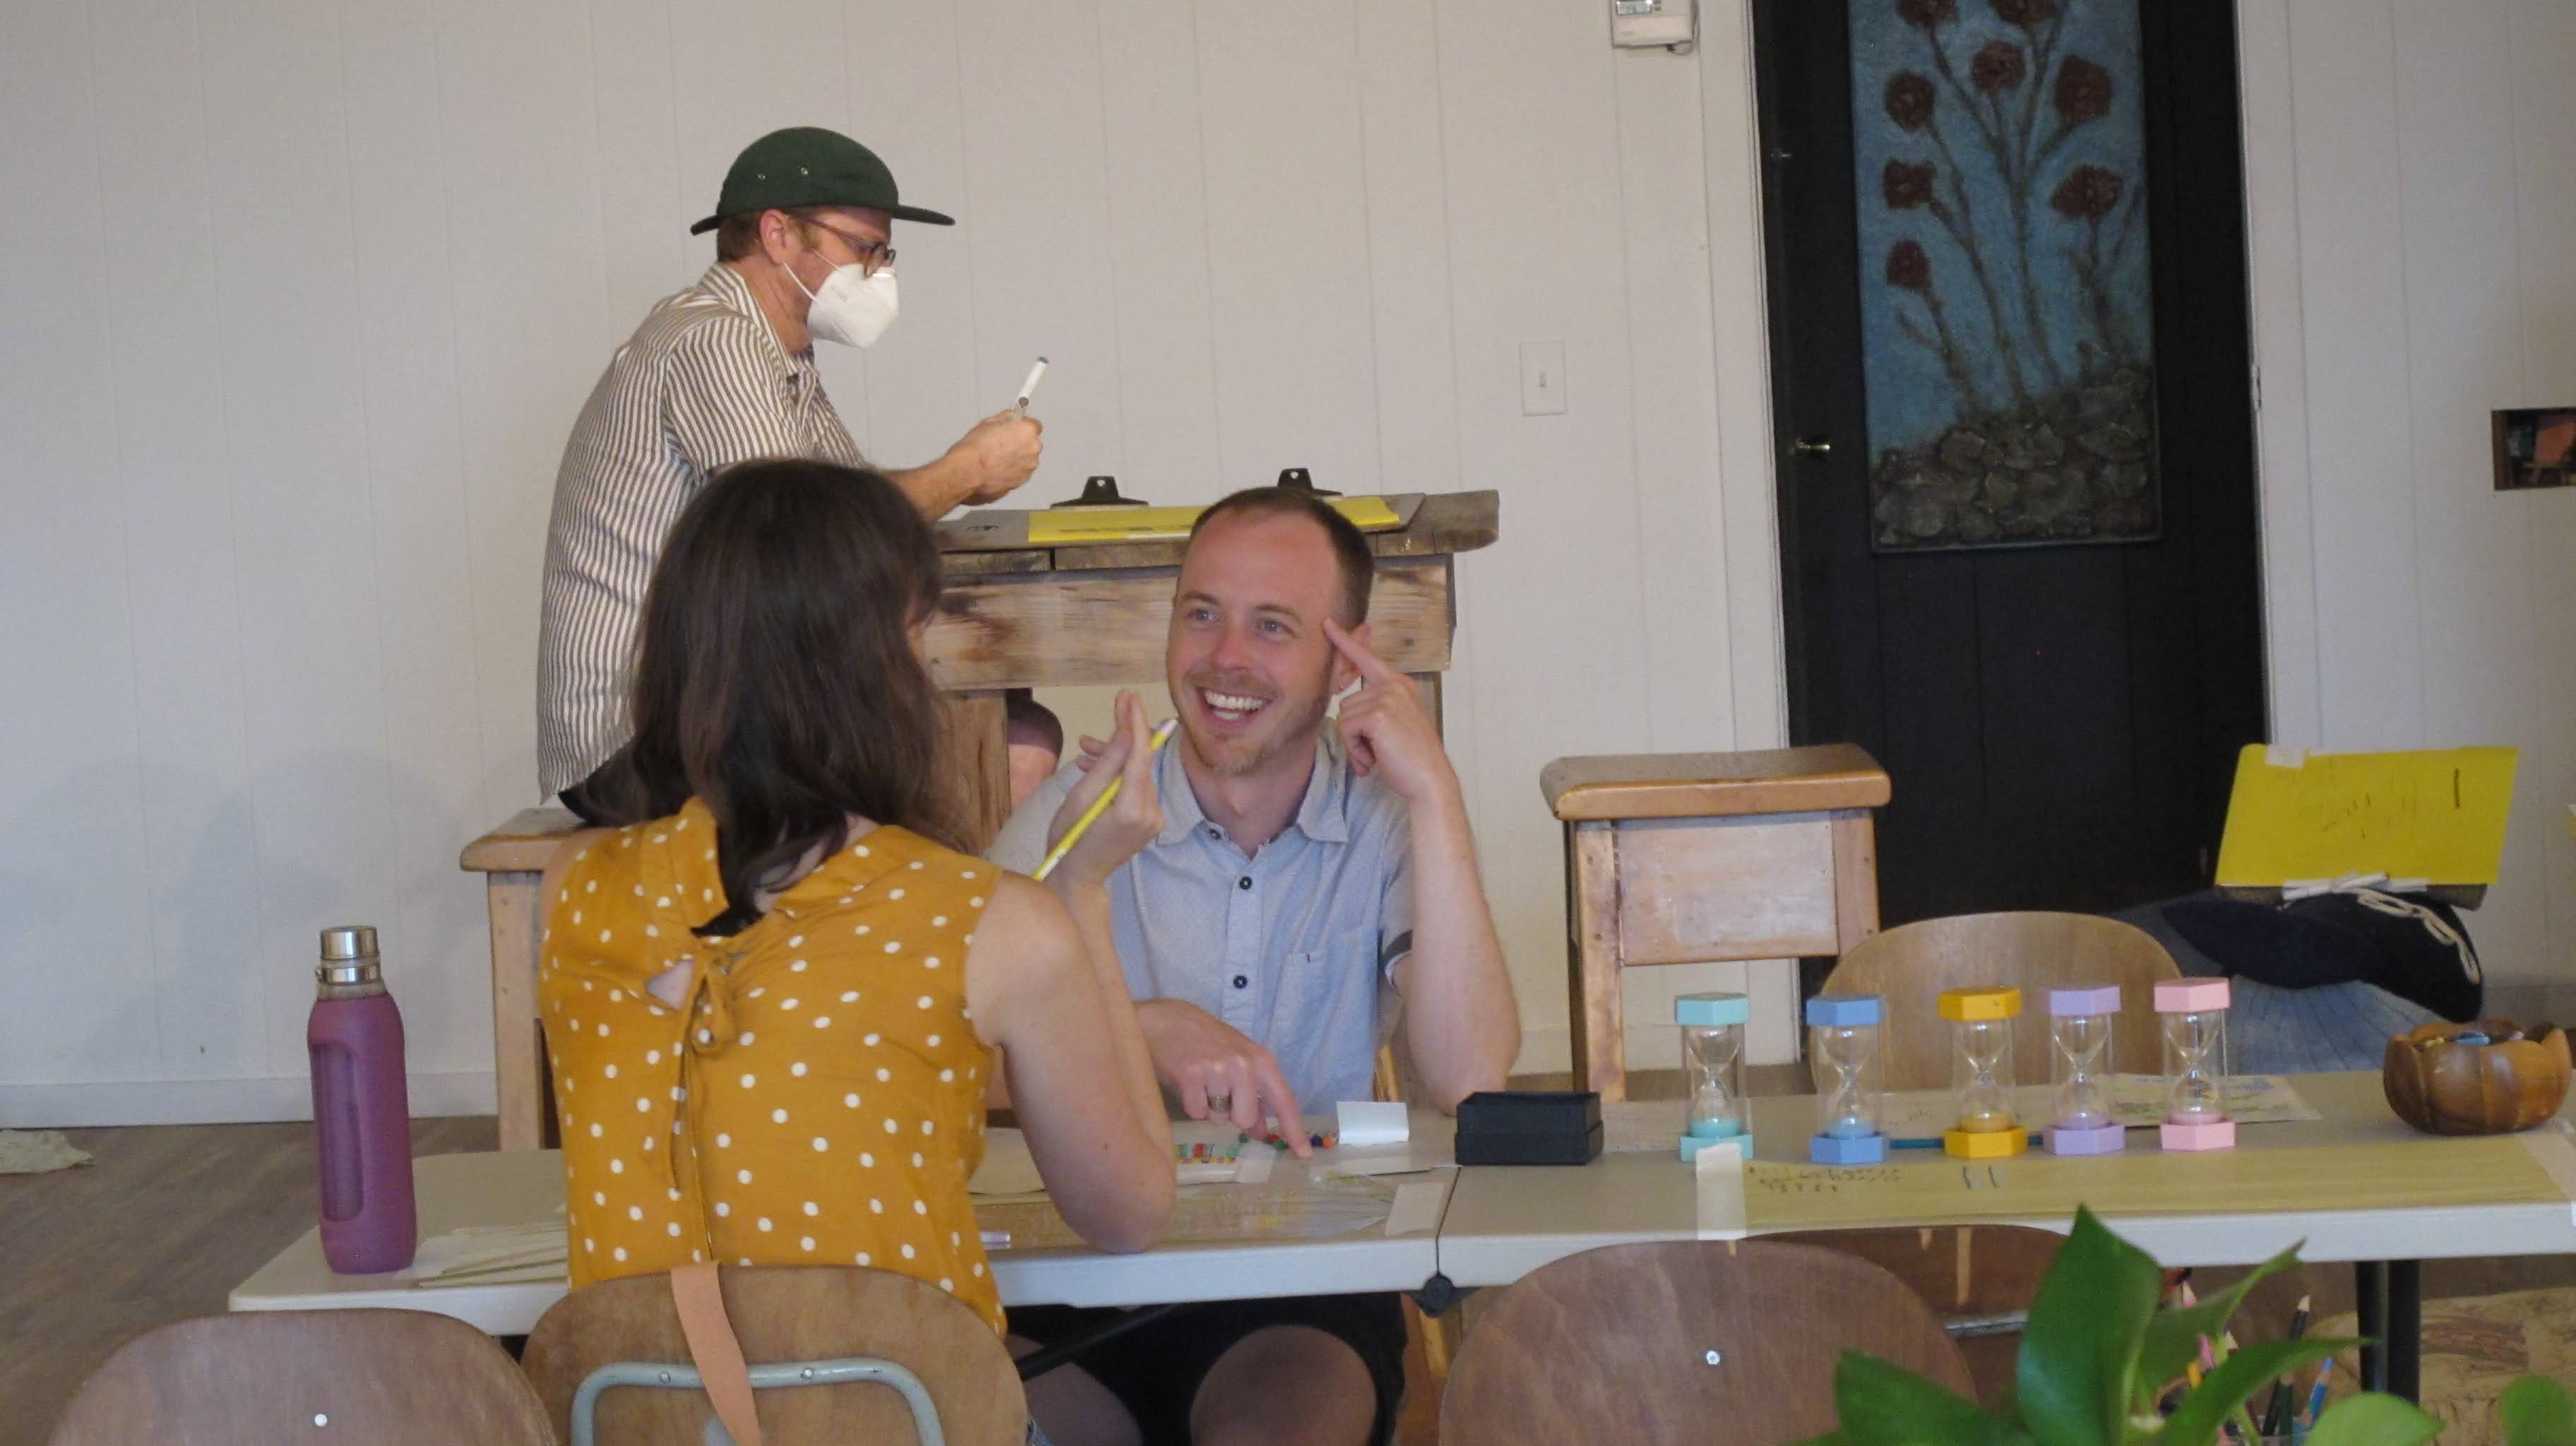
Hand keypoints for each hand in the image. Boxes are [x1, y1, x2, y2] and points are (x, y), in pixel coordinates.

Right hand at [950, 410, 1042, 504]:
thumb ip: (1006, 419)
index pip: (1034, 425)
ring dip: (1017, 458)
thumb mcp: (990, 422)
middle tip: (1002, 444)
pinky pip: (1020, 472)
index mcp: (1028, 431)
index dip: (1022, 427)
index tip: (1016, 429)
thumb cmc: (977, 448)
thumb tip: (1012, 418)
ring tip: (997, 459)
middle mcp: (1033, 449)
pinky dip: (1012, 470)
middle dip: (1020, 443)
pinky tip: (997, 469)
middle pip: (1031, 443)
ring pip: (1026, 459)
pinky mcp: (1023, 480)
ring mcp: (1029, 466)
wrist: (969, 472)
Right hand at [1041, 691, 1161, 887]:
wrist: (1078, 877)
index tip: (1128, 696)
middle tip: (1098, 723)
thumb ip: (1108, 761)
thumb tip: (1127, 727)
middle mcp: (1152, 813)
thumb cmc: (1070, 838)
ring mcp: (1155, 819)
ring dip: (1114, 760)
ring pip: (1138, 774)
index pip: (1141, 754)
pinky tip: (1095, 771)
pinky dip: (1119, 777)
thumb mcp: (1082, 795)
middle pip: (1140, 763)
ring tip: (1082, 754)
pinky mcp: (1152, 821)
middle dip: (1118, 741)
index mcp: (1133, 809)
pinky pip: (1137, 788)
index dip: (1135, 722)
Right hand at [1134, 1000, 1310, 1156]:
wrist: (1168, 1019)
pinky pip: (1197, 1112)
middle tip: (1218, 1089)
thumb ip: (1254, 1094)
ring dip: (1210, 1107)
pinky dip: (1191, 1103)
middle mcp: (1243, 1065)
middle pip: (1244, 1119)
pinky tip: (1187, 1081)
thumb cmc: (1207, 1040)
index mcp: (1261, 1061)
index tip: (1304, 1154)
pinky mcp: (1190, 1075)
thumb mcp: (1239, 1061)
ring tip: (1201, 1080)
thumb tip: (1260, 1131)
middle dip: (1231, 1113)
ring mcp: (1217, 1070)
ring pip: (1219, 1118)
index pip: (1284, 1101)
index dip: (1294, 1130)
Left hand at [1324, 618, 1454, 805]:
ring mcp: (1387, 698)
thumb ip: (1376, 707)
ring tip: (1377, 756)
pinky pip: (1346, 729)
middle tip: (1376, 751)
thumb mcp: (1396, 723)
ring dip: (1354, 743)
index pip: (1367, 658)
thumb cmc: (1412, 758)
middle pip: (1346, 702)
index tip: (1327, 624)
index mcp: (1400, 685)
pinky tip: (1374, 760)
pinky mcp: (1378, 715)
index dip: (1345, 642)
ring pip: (1344, 717)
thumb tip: (1347, 705)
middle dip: (1354, 733)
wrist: (1429, 779)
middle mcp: (1395, 685)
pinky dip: (1355, 750)